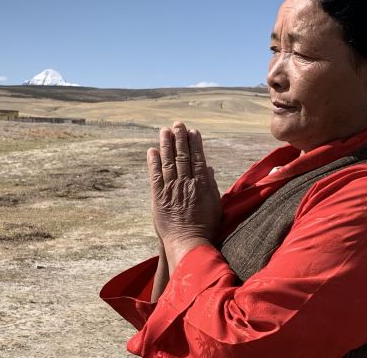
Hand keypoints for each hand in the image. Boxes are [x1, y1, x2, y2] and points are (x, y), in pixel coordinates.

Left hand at [147, 122, 220, 267]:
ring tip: (164, 131)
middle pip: (182, 156)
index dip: (195, 144)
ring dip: (166, 145)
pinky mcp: (159, 198)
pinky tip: (152, 151)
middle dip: (180, 138)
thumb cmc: (205, 227)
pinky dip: (153, 163)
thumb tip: (207, 168)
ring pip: (168, 162)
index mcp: (202, 185)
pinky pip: (155, 176)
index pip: (198, 158)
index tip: (193, 132)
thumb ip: (211, 185)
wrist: (188, 243)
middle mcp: (186, 184)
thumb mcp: (215, 205)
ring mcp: (171, 190)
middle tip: (177, 124)